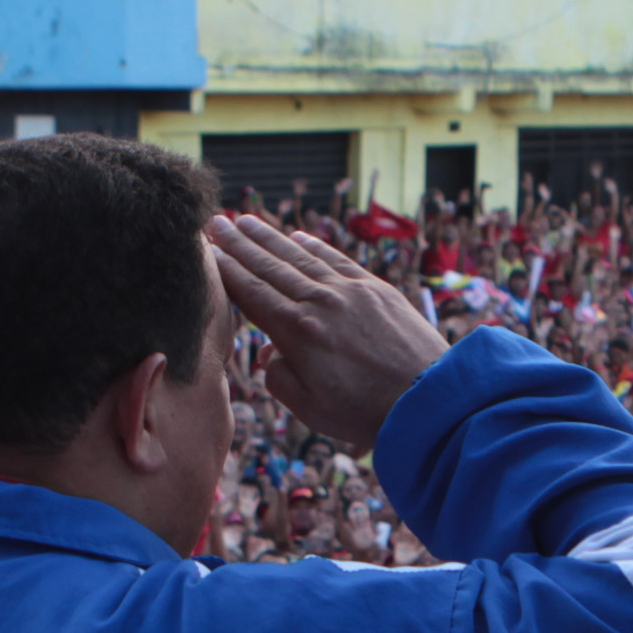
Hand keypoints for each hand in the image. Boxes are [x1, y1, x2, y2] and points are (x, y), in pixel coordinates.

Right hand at [208, 216, 447, 453]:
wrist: (427, 400)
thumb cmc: (365, 412)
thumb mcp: (307, 407)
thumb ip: (278, 376)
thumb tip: (271, 351)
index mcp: (296, 331)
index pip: (250, 292)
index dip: (224, 269)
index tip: (205, 250)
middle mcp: (320, 302)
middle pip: (269, 266)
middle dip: (239, 244)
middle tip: (214, 222)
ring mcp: (350, 291)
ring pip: (301, 257)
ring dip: (270, 237)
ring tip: (246, 220)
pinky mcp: (376, 290)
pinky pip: (338, 260)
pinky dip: (315, 246)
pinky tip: (298, 237)